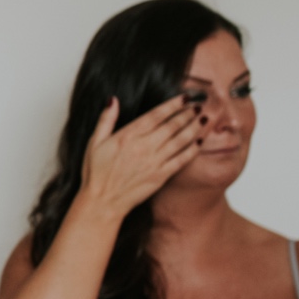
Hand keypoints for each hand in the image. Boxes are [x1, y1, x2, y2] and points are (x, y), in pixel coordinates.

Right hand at [76, 96, 203, 221]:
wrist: (103, 201)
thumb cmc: (96, 173)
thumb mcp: (95, 142)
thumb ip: (105, 119)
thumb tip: (112, 100)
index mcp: (128, 136)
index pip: (156, 115)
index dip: (173, 104)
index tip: (184, 97)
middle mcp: (144, 147)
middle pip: (172, 125)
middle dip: (188, 113)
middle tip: (198, 105)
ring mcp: (154, 162)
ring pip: (180, 140)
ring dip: (194, 128)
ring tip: (203, 119)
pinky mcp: (161, 176)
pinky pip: (181, 160)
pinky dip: (192, 150)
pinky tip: (200, 142)